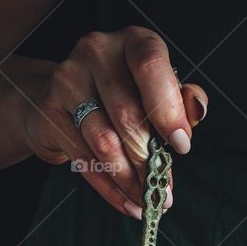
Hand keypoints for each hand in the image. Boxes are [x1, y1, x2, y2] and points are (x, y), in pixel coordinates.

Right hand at [21, 26, 207, 217]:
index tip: (181, 145)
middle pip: (127, 114)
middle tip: (164, 190)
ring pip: (105, 141)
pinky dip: (109, 188)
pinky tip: (127, 203)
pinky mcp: (50, 112)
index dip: (167, 109)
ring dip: (129, 180)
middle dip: (149, 160)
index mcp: (132, 41)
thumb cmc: (120, 93)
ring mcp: (68, 80)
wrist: (56, 96)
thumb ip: (181, 98)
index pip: (150, 66)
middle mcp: (97, 52)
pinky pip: (84, 159)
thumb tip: (196, 112)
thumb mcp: (155, 88)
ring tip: (147, 200)